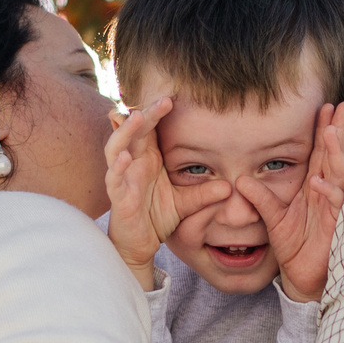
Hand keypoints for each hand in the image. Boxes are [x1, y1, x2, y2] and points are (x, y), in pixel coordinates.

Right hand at [105, 96, 230, 289]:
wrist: (140, 244)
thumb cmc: (156, 217)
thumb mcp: (186, 203)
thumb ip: (205, 194)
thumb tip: (230, 187)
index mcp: (147, 158)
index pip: (150, 129)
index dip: (157, 112)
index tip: (174, 98)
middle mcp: (132, 163)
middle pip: (133, 131)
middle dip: (146, 114)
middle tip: (164, 100)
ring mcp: (122, 178)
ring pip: (116, 148)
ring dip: (125, 132)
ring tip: (138, 117)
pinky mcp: (117, 197)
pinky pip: (113, 179)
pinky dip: (118, 167)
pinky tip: (126, 158)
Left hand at [239, 100, 343, 303]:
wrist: (303, 276)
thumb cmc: (295, 244)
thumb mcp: (272, 218)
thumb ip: (260, 198)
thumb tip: (240, 180)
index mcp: (314, 185)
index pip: (320, 152)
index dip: (323, 130)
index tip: (325, 106)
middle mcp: (327, 191)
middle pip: (334, 156)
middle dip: (338, 131)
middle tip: (343, 106)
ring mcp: (334, 207)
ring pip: (338, 174)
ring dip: (335, 154)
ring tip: (330, 133)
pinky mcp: (336, 224)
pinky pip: (334, 204)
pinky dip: (327, 191)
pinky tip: (319, 181)